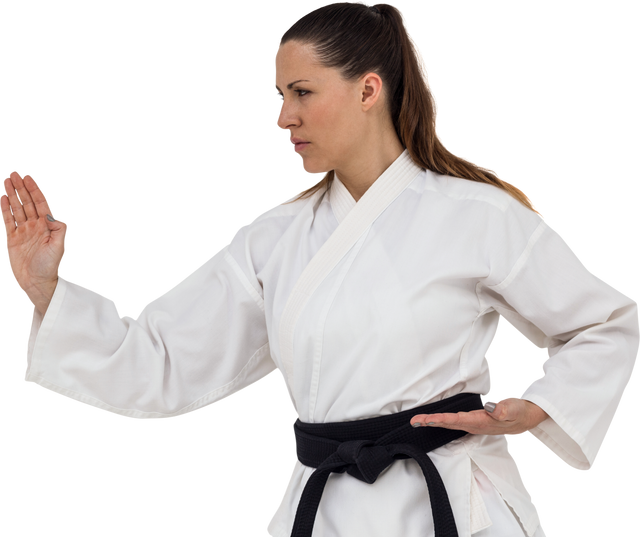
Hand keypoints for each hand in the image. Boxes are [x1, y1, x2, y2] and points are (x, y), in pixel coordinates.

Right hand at [1, 170, 69, 308]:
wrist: (36, 282)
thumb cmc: (49, 266)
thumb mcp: (58, 248)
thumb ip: (59, 231)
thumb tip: (57, 216)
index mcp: (48, 226)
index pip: (41, 203)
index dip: (35, 189)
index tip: (29, 176)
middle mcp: (35, 226)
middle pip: (27, 202)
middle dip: (21, 187)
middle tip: (14, 172)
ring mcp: (23, 231)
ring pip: (17, 208)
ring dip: (12, 193)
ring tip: (7, 178)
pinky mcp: (12, 238)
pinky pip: (8, 219)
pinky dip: (5, 207)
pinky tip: (3, 196)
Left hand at [410, 395, 548, 437]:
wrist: (528, 417)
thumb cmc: (520, 411)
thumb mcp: (514, 408)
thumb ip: (502, 409)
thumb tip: (489, 408)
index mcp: (482, 422)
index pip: (457, 420)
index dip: (441, 420)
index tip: (426, 419)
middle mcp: (475, 425)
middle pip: (449, 424)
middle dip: (430, 423)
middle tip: (414, 421)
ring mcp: (474, 424)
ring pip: (450, 424)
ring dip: (434, 422)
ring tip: (418, 420)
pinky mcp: (475, 421)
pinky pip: (455, 421)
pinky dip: (442, 419)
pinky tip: (434, 419)